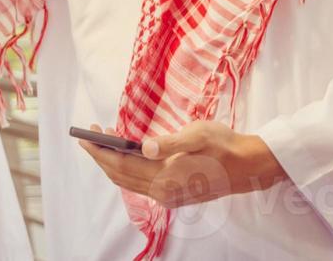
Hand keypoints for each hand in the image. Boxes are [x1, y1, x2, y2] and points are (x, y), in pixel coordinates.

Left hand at [77, 121, 286, 208]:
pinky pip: (140, 185)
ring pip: (129, 182)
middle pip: (121, 176)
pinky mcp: (174, 196)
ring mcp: (169, 197)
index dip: (100, 152)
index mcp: (166, 177)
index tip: (85, 137)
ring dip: (113, 164)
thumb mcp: (197, 134)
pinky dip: (127, 170)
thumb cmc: (223, 145)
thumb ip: (169, 142)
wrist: (248, 167)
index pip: (122, 165)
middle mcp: (164, 192)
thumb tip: (144, 146)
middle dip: (101, 156)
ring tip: (103, 141)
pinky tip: (126, 155)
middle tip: (88, 136)